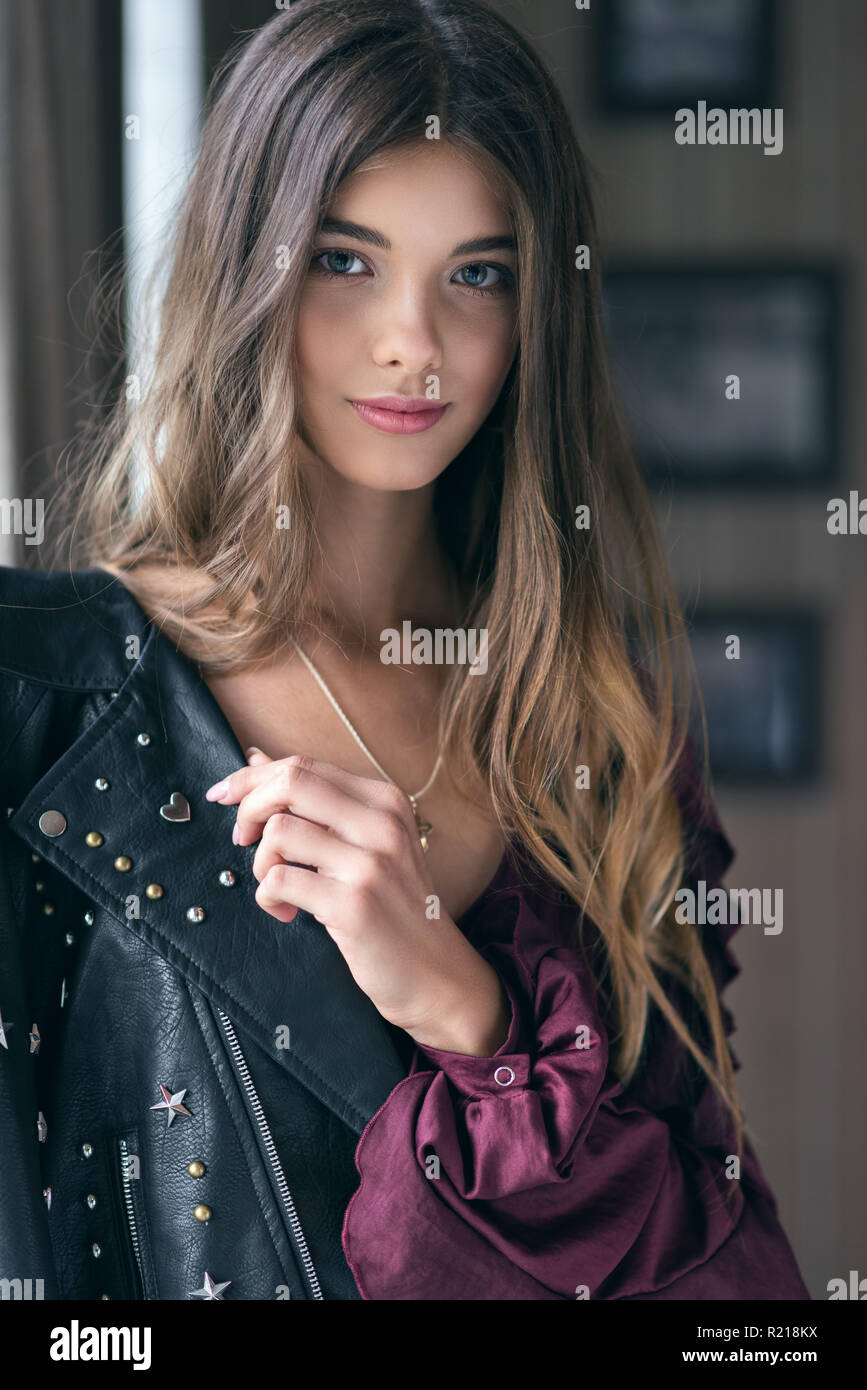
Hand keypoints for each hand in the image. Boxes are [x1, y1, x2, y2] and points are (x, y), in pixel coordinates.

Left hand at [204, 749, 509, 1053]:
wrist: (437, 972)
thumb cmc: (395, 906)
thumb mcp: (366, 843)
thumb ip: (316, 802)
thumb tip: (257, 758)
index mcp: (385, 801)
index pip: (304, 766)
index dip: (253, 777)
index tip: (225, 795)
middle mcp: (382, 824)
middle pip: (290, 784)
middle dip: (249, 807)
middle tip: (243, 838)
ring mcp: (370, 863)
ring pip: (279, 832)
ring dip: (262, 863)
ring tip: (278, 885)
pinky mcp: (353, 904)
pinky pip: (280, 880)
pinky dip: (268, 896)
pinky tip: (286, 911)